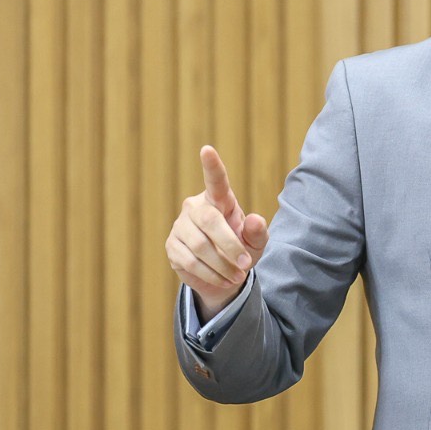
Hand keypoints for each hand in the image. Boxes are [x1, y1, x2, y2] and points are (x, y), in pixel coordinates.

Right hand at [166, 145, 269, 321]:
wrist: (223, 277)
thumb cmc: (241, 250)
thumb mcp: (256, 244)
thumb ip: (258, 232)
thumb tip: (256, 220)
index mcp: (220, 200)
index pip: (216, 181)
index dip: (212, 166)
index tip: (207, 149)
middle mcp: (196, 207)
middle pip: (210, 220)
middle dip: (229, 244)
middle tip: (246, 264)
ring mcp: (181, 226)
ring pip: (199, 245)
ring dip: (222, 265)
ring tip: (237, 276)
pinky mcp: (172, 246)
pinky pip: (190, 261)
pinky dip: (210, 274)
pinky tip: (223, 279)